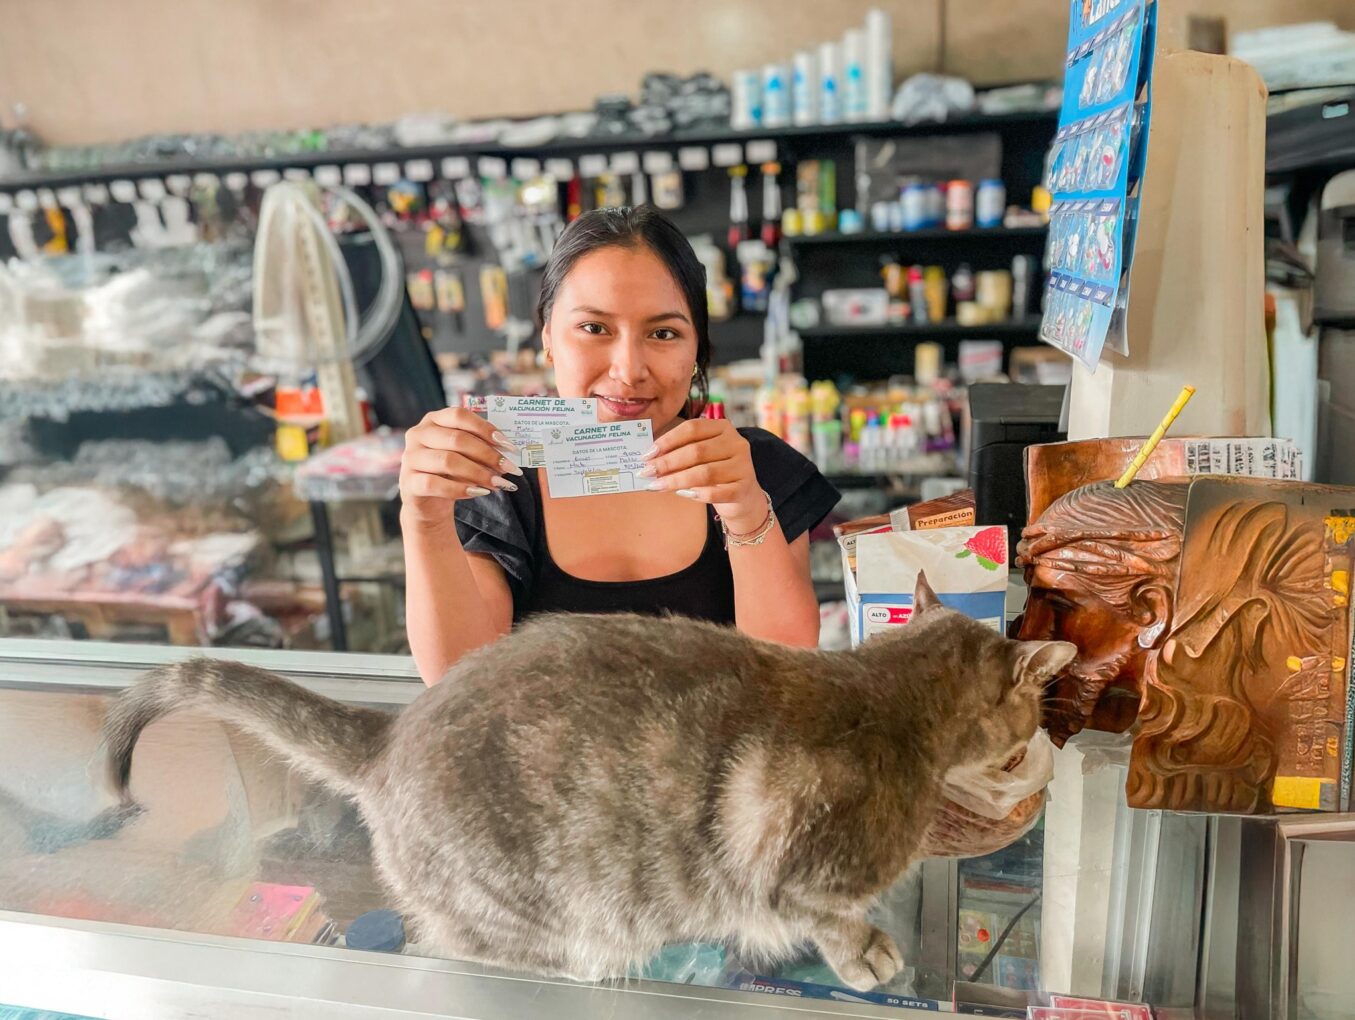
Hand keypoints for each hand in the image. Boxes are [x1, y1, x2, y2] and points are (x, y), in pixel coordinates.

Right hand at [399, 408, 521, 526]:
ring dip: (478, 473)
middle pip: (457, 439)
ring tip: (498, 484)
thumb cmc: (451, 471)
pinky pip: (435, 484)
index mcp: (434, 420)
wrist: (428, 500)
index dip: (486, 429)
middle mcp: (419, 434)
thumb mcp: (465, 454)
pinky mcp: (409, 482)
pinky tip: (478, 492)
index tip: (509, 446)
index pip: (460, 415)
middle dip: (488, 454)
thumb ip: (481, 447)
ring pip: (448, 461)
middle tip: (509, 468)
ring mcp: (410, 457)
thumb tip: (509, 451)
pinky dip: (460, 489)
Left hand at [640, 419, 765, 531]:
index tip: (647, 454)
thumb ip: (680, 452)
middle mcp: (736, 443)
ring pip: (704, 472)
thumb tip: (649, 459)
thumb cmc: (715, 471)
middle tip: (647, 472)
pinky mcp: (744, 489)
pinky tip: (682, 494)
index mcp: (723, 427)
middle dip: (667, 462)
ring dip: (676, 480)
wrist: (743, 495)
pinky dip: (697, 494)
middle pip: (696, 451)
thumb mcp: (701, 456)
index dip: (667, 440)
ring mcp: (743, 466)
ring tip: (657, 486)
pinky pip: (716, 493)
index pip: (692, 428)